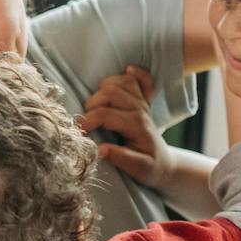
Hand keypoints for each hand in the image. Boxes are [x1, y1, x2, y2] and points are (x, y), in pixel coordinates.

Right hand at [78, 66, 173, 188]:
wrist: (163, 164)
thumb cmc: (149, 167)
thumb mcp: (137, 169)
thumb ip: (120, 158)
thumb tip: (99, 149)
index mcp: (136, 125)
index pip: (106, 114)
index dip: (87, 121)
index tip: (77, 131)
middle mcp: (140, 110)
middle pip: (111, 91)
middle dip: (92, 103)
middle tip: (86, 120)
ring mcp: (142, 103)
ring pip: (122, 81)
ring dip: (104, 88)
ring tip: (96, 105)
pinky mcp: (144, 101)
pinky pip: (142, 78)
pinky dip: (134, 73)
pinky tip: (127, 71)